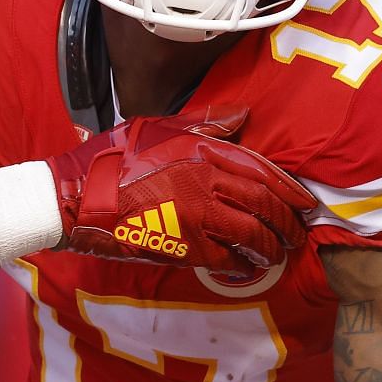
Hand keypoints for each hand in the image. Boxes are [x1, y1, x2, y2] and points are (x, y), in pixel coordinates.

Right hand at [48, 106, 313, 271]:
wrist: (76, 199)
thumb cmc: (111, 158)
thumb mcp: (156, 126)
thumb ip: (203, 122)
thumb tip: (244, 114)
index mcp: (202, 152)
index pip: (262, 171)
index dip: (290, 189)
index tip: (305, 202)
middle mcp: (206, 184)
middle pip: (264, 205)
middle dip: (287, 222)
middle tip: (298, 232)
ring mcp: (196, 218)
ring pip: (251, 234)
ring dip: (271, 246)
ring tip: (279, 253)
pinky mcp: (182, 247)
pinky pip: (226, 259)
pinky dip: (243, 265)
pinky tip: (249, 267)